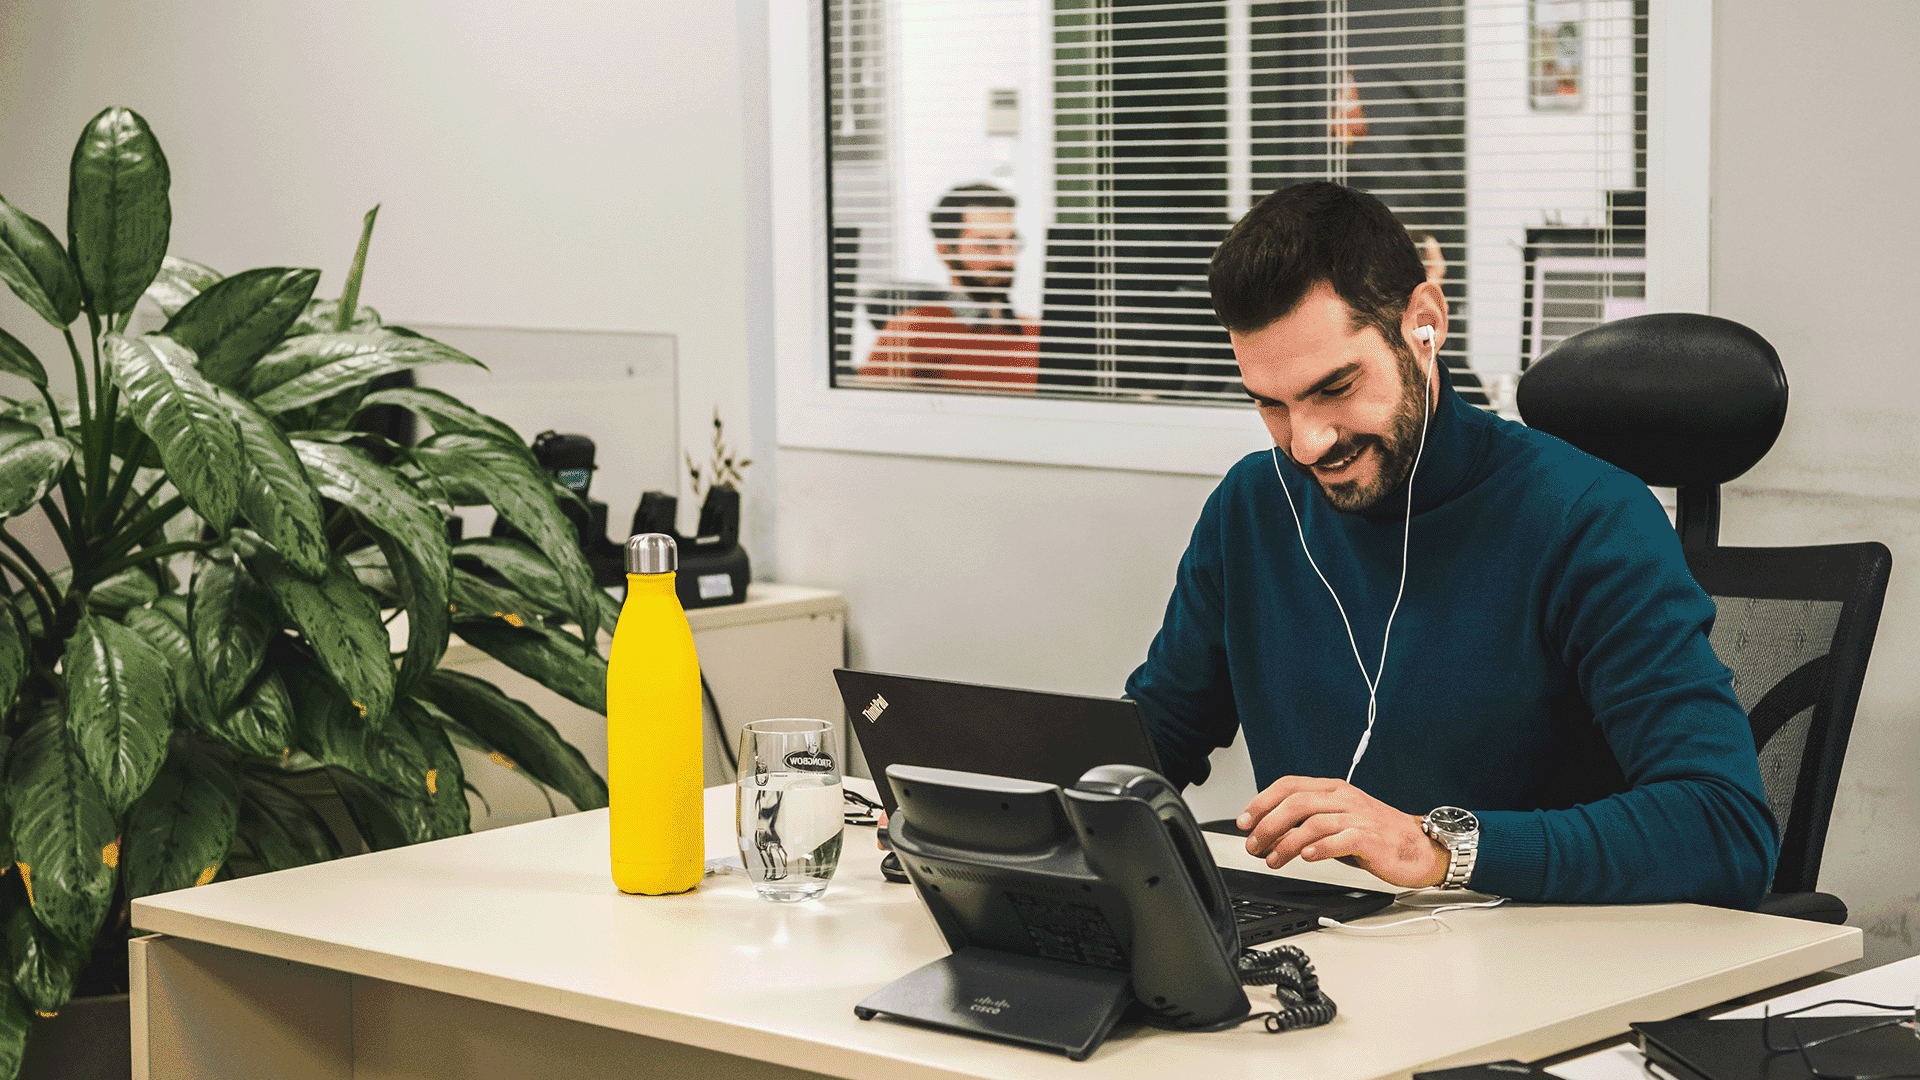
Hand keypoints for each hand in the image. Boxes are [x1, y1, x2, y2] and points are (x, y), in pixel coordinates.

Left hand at [1236, 776, 1447, 888]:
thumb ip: (1308, 824)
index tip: (1244, 821)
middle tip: (1253, 845)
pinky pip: (1341, 839)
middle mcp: (1345, 798)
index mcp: (1334, 789)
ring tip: (1273, 859)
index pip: (1289, 786)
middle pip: (1296, 803)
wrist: (1421, 849)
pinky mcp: (1371, 838)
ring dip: (1287, 842)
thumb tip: (1271, 837)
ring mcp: (1359, 816)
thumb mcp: (1338, 823)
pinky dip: (1319, 848)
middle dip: (1267, 824)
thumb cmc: (1378, 836)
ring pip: (1313, 822)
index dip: (1262, 802)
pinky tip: (1306, 857)